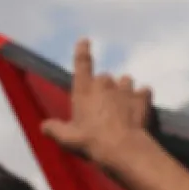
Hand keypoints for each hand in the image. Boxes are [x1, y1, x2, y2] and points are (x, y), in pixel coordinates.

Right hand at [41, 39, 152, 165]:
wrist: (123, 148)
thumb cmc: (91, 142)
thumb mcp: (67, 139)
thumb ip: (54, 129)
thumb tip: (44, 126)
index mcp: (84, 89)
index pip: (82, 63)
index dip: (82, 50)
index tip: (85, 40)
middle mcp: (104, 84)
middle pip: (104, 77)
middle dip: (103, 87)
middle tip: (103, 106)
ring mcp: (125, 89)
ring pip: (125, 80)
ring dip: (123, 89)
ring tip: (122, 105)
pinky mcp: (142, 98)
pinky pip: (144, 91)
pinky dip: (142, 97)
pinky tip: (140, 107)